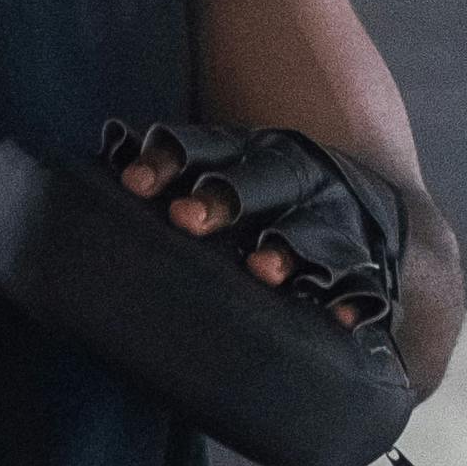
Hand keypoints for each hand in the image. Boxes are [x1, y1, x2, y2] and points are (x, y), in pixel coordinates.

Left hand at [115, 146, 364, 325]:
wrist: (369, 210)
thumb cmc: (268, 200)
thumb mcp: (227, 173)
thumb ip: (173, 180)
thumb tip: (97, 177)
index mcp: (250, 151)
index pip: (204, 146)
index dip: (168, 160)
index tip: (133, 184)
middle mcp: (294, 174)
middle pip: (258, 178)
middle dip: (222, 197)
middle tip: (184, 219)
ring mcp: (333, 213)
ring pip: (309, 227)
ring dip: (285, 247)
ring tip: (262, 270)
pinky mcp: (366, 257)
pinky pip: (361, 282)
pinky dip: (351, 300)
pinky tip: (337, 320)